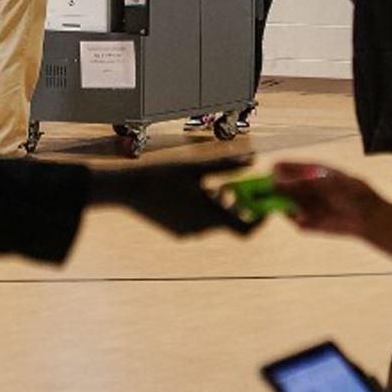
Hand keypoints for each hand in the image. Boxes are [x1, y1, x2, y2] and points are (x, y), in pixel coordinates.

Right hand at [88, 155, 256, 235]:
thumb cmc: (163, 175)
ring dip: (217, 205)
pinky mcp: (176, 230)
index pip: (245, 229)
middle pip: (229, 221)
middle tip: (231, 185)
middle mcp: (201, 229)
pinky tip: (191, 191)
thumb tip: (252, 160)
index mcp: (209, 215)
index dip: (258, 220)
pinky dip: (202, 209)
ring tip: (209, 184)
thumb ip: (226, 166)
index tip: (262, 206)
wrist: (129, 189)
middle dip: (234, 204)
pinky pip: (197, 222)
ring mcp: (187, 231)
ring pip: (212, 220)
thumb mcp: (197, 167)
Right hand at [273, 163, 391, 262]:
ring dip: (282, 206)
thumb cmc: (353, 192)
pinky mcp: (308, 223)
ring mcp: (305, 205)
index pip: (284, 167)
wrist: (370, 217)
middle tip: (264, 194)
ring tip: (290, 207)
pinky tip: (305, 218)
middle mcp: (304, 187)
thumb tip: (276, 181)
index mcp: (309, 171)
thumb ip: (301, 182)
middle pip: (278, 187)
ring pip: (283, 205)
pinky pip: (294, 221)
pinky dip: (296, 220)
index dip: (274, 171)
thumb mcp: (327, 182)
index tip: (268, 176)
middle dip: (270, 191)